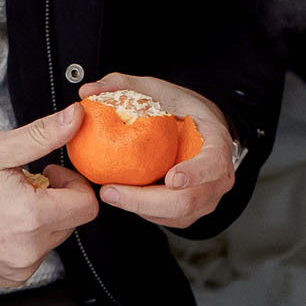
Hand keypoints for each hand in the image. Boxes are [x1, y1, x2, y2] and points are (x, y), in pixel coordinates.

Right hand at [0, 108, 99, 287]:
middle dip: (56, 199)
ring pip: (54, 237)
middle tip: (24, 186)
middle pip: (72, 221)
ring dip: (42, 219)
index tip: (50, 173)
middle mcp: (30, 248)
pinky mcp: (13, 278)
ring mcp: (22, 267)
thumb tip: (75, 119)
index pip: (86, 204)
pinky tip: (1, 225)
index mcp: (32, 216)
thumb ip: (42, 135)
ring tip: (8, 205)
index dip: (73, 183)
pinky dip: (27, 238)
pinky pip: (36, 254)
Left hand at [78, 73, 237, 229]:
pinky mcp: (189, 213)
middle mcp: (217, 178)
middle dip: (145, 201)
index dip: (195, 173)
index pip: (214, 164)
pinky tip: (123, 196)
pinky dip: (141, 210)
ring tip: (110, 192)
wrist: (198, 130)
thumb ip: (123, 86)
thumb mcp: (156, 90)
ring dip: (138, 208)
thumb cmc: (180, 110)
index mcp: (217, 145)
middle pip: (187, 200)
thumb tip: (89, 90)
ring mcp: (205, 199)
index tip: (172, 178)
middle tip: (111, 191)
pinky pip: (165, 219)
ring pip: (174, 216)